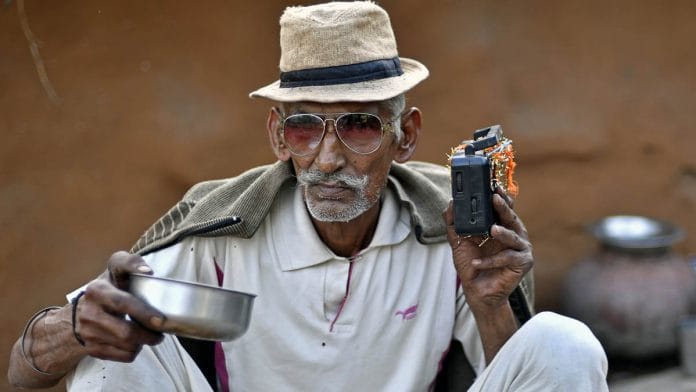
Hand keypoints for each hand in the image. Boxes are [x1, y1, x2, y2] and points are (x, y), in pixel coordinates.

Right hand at [74, 251, 164, 361]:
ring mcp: (88, 332)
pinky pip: (123, 355)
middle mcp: (89, 312)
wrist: (79, 313)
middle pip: (127, 331)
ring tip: (150, 334)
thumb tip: (148, 272)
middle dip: (150, 333)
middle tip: (162, 328)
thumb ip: (131, 263)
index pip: (122, 301)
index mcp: (97, 290)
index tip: (159, 317)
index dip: (141, 310)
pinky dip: (135, 350)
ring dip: (145, 341)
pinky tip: (136, 341)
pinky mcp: (91, 348)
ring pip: (126, 345)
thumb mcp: (115, 271)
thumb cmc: (108, 288)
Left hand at [444, 188, 532, 312]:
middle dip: (503, 207)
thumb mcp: (459, 241)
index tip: (492, 186)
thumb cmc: (471, 264)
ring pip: (514, 236)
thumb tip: (450, 203)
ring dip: (503, 233)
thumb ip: (454, 223)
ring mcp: (521, 248)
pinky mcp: (523, 263)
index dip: (499, 196)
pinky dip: (491, 260)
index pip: (503, 207)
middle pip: (511, 217)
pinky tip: (477, 262)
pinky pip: (508, 258)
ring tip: (492, 230)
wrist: (477, 290)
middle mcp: (514, 234)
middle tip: (494, 198)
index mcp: (501, 225)